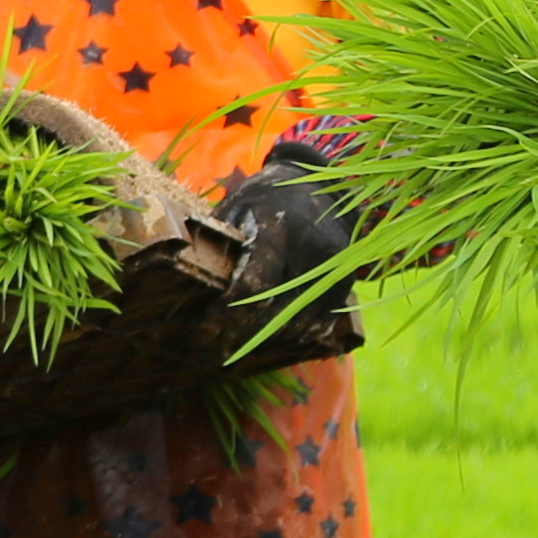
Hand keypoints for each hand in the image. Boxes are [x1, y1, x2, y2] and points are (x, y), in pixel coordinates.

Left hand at [217, 155, 360, 355]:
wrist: (319, 185)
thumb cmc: (266, 197)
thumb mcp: (236, 208)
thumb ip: (222, 246)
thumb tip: (192, 285)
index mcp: (279, 230)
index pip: (250, 288)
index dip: (225, 317)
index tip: (202, 334)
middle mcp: (311, 252)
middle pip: (273, 312)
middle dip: (239, 337)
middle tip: (211, 352)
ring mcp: (333, 270)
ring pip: (297, 324)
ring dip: (265, 342)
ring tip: (234, 350)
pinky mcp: (345, 283)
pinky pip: (320, 323)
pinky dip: (293, 337)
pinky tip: (268, 342)